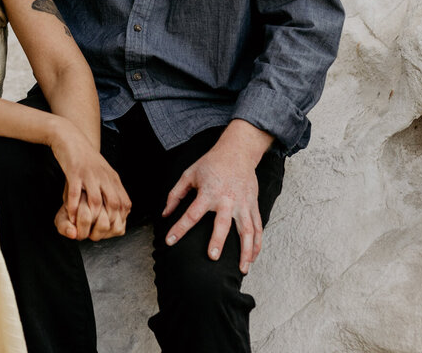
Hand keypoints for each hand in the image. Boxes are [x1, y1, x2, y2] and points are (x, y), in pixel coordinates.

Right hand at [48, 119, 130, 240]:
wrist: (70, 136)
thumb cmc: (84, 157)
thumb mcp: (102, 172)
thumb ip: (109, 188)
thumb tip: (114, 208)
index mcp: (112, 178)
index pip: (124, 203)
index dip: (120, 219)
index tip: (111, 230)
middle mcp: (104, 176)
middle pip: (113, 204)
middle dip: (106, 223)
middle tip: (96, 234)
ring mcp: (90, 174)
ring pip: (95, 201)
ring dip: (89, 218)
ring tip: (82, 229)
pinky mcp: (75, 171)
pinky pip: (75, 192)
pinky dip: (74, 206)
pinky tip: (70, 215)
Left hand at [162, 120, 272, 273]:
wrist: (238, 152)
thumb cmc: (211, 164)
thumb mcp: (188, 174)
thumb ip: (175, 194)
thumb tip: (164, 214)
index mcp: (208, 192)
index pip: (191, 214)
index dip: (179, 228)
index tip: (169, 241)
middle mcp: (227, 200)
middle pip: (223, 223)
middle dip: (218, 240)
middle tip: (213, 257)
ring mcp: (243, 204)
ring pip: (247, 230)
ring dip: (246, 250)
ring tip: (242, 269)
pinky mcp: (253, 205)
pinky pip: (257, 227)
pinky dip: (257, 244)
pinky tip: (253, 257)